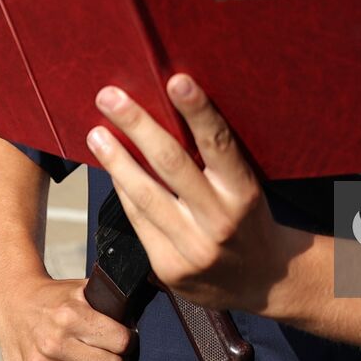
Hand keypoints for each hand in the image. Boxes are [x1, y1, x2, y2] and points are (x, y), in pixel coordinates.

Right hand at [0, 275, 131, 360]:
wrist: (14, 301)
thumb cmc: (55, 297)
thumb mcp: (82, 289)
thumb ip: (108, 303)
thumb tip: (135, 322)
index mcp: (71, 315)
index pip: (120, 342)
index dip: (129, 342)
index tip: (126, 341)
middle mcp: (54, 343)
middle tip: (115, 358)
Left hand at [87, 75, 304, 314]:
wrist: (264, 280)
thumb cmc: (251, 219)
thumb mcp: (247, 187)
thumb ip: (218, 161)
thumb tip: (173, 113)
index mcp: (245, 193)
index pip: (219, 144)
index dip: (198, 111)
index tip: (176, 81)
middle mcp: (219, 221)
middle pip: (171, 164)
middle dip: (137, 125)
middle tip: (110, 96)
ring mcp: (192, 248)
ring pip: (145, 195)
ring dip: (116, 160)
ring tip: (96, 134)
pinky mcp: (169, 268)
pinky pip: (139, 221)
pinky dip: (123, 191)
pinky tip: (112, 171)